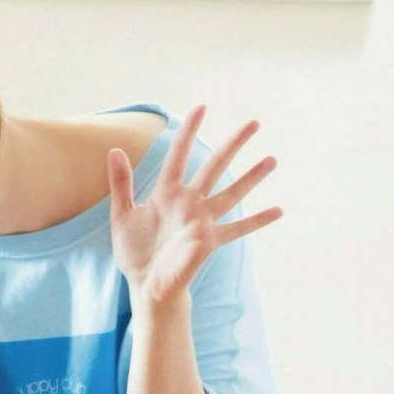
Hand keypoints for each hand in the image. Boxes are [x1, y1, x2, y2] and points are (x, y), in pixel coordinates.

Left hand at [108, 104, 281, 304]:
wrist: (145, 284)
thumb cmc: (134, 251)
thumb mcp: (121, 214)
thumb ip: (121, 183)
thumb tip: (114, 149)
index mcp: (166, 192)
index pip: (179, 155)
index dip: (189, 132)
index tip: (201, 108)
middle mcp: (189, 202)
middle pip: (215, 166)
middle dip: (234, 144)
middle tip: (254, 123)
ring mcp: (202, 220)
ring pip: (232, 192)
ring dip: (252, 177)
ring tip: (272, 159)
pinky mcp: (210, 241)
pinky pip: (237, 228)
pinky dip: (257, 221)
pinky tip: (279, 211)